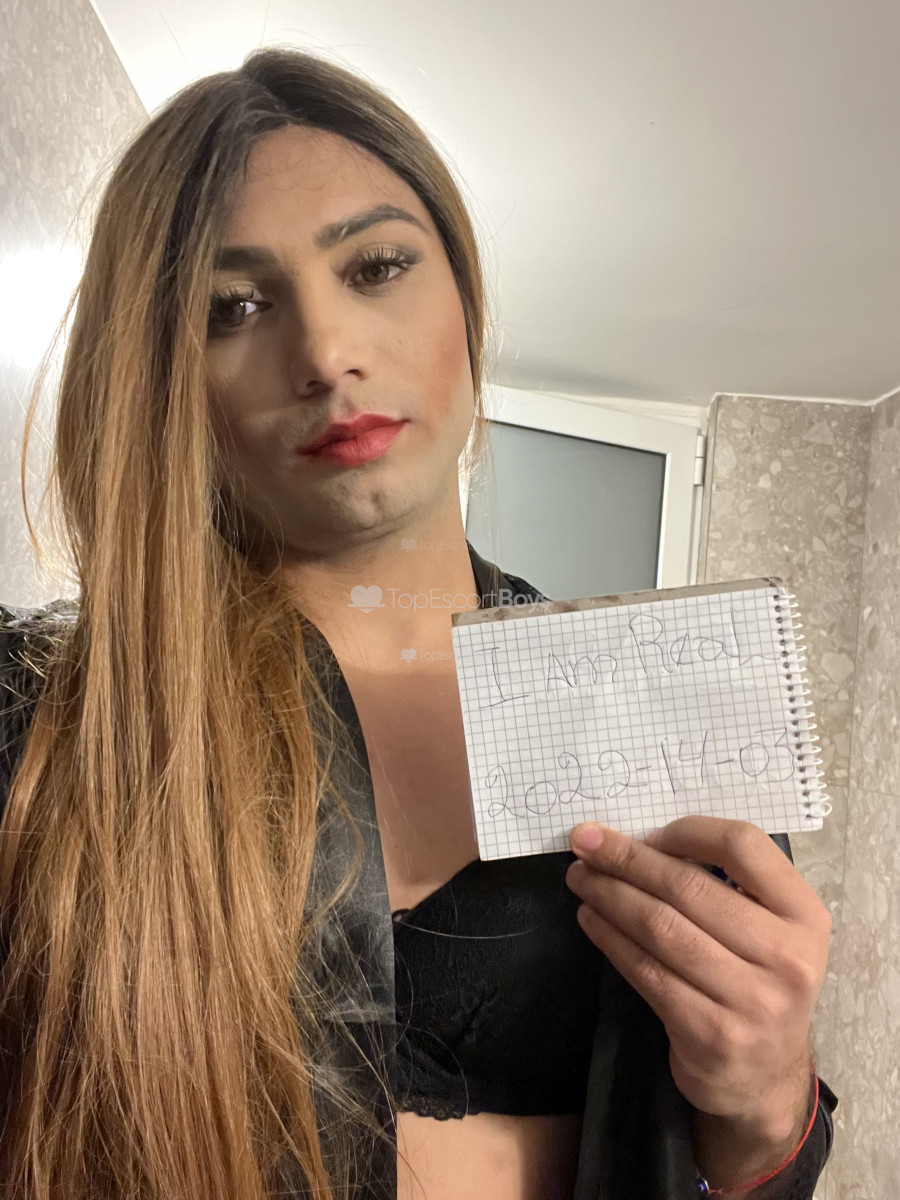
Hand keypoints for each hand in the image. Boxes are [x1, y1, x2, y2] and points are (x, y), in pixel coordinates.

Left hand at [565, 816, 829, 1134]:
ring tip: (581, 878)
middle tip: (585, 843)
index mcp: (804, 914)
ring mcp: (751, 999)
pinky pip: (647, 971)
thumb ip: (726, 884)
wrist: (764, 1078)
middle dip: (627, 859)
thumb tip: (641, 842)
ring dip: (610, 895)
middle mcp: (787, 956)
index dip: (686, 832)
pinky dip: (611, 938)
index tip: (644, 832)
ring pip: (661, 927)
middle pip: (689, 887)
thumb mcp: (767, 930)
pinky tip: (590, 919)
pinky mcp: (711, 1033)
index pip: (744, 846)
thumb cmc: (756, 982)